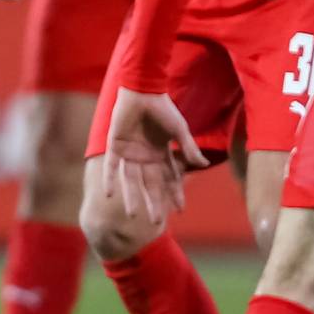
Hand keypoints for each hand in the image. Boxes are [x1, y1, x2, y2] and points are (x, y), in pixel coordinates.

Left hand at [99, 89, 209, 221]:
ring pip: (131, 180)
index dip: (174, 193)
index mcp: (161, 154)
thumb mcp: (179, 130)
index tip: (180, 211)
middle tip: (155, 222)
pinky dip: (111, 180)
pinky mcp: (115, 146)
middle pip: (150, 184)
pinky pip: (112, 167)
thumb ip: (188, 147)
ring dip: (132, 197)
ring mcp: (130, 153)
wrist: (143, 90)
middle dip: (153, 202)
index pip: (169, 179)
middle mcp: (145, 157)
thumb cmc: (163, 108)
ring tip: (133, 215)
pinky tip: (110, 195)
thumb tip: (203, 165)